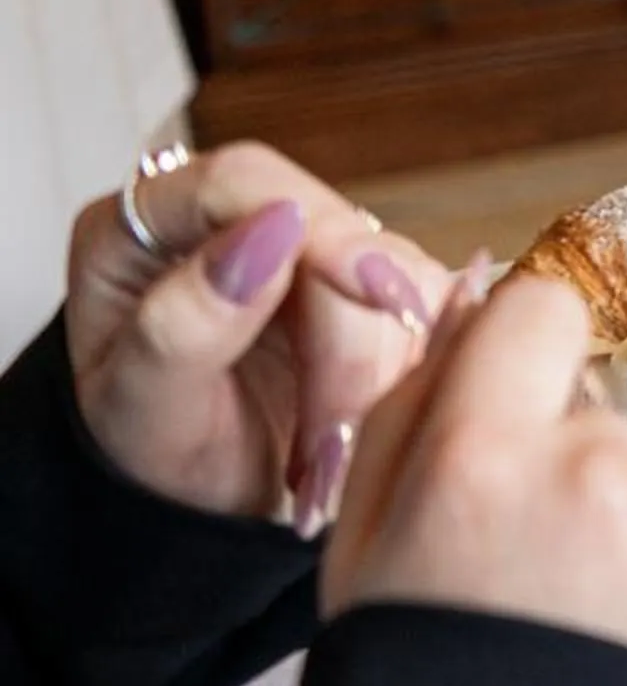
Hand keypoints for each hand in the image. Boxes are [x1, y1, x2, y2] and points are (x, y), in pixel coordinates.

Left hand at [68, 143, 452, 529]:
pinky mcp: (368, 288)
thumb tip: (272, 232)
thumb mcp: (142, 408)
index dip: (320, 227)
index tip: (376, 292)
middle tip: (331, 438)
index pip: (244, 180)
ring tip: (333, 447)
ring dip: (384, 366)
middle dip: (351, 340)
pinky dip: (412, 369)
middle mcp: (232, 221)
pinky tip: (371, 421)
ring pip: (396, 272)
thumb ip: (186, 322)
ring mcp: (308, 251)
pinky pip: (426, 308)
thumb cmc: (151, 460)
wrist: (198, 504)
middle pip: (336, 233)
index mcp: (145, 226)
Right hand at [322, 274, 626, 685]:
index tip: (519, 415)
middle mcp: (606, 476)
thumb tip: (467, 297)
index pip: (537, 309)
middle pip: (611, 417)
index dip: (527, 357)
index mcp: (485, 458)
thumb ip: (412, 414)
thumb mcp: (364, 563)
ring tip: (613, 659)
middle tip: (549, 592)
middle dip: (583, 477)